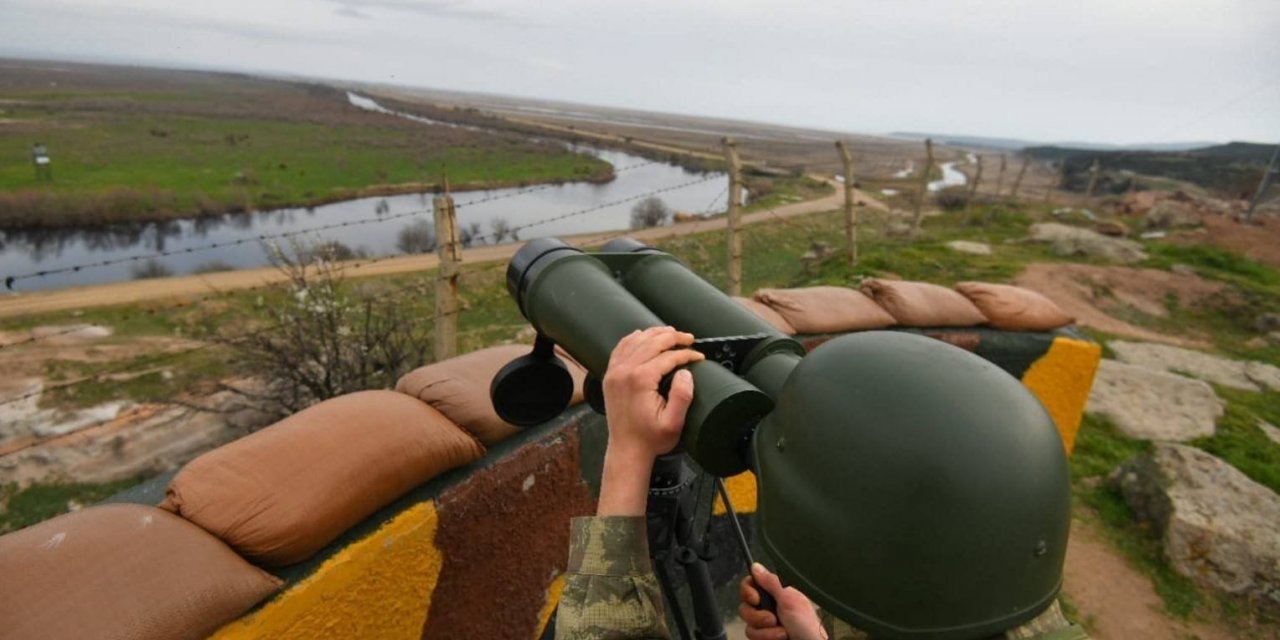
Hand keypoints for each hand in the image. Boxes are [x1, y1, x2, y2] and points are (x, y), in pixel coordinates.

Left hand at [595, 326, 703, 515]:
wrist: (627, 450)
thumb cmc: (651, 439)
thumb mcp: (674, 423)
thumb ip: (682, 396)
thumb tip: (686, 371)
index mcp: (640, 380)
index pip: (668, 356)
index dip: (686, 354)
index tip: (699, 356)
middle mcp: (625, 371)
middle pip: (651, 342)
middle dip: (673, 338)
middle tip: (689, 338)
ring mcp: (615, 372)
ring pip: (636, 341)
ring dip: (654, 334)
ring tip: (671, 332)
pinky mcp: (610, 376)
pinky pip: (620, 349)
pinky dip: (632, 339)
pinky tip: (642, 335)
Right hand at [738, 563, 826, 639]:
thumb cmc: (807, 626)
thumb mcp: (789, 601)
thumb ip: (771, 582)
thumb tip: (756, 566)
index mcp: (775, 593)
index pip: (751, 584)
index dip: (748, 591)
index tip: (755, 599)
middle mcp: (768, 606)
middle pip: (745, 605)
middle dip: (758, 616)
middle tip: (773, 619)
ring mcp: (765, 623)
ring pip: (748, 623)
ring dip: (765, 631)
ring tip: (782, 633)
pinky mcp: (763, 636)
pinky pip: (751, 635)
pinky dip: (765, 638)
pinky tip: (779, 639)